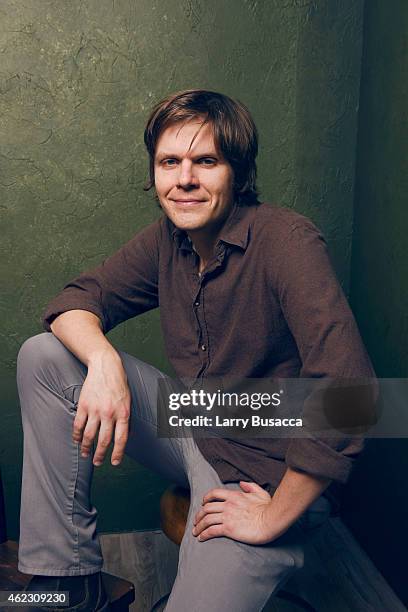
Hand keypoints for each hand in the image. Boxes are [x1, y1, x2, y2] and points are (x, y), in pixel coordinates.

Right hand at [72, 349, 130, 466]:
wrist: (106, 366)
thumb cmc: (119, 385)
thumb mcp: (128, 401)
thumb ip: (127, 419)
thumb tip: (126, 436)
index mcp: (123, 413)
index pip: (121, 438)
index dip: (117, 453)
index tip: (114, 462)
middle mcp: (109, 413)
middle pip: (104, 440)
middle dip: (100, 454)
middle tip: (97, 462)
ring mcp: (95, 409)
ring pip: (89, 435)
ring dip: (87, 448)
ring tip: (86, 454)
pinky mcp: (84, 405)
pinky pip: (78, 424)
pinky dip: (77, 435)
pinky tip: (77, 440)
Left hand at [192, 481, 276, 544]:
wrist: (271, 520)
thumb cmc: (268, 508)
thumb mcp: (260, 492)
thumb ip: (250, 486)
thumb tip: (242, 483)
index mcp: (234, 495)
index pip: (214, 494)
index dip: (206, 498)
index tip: (202, 503)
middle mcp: (228, 505)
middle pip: (207, 508)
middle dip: (199, 515)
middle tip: (196, 521)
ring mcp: (227, 517)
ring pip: (206, 519)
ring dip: (198, 526)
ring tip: (195, 532)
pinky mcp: (229, 529)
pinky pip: (211, 530)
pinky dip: (204, 534)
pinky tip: (201, 538)